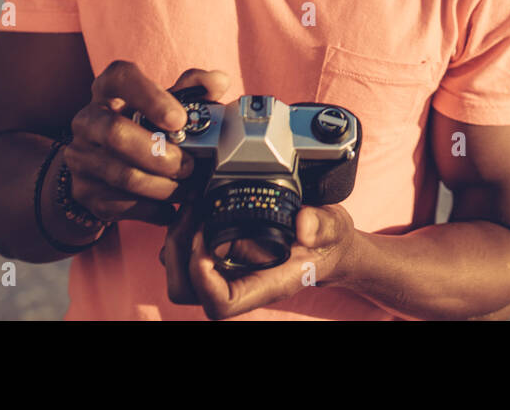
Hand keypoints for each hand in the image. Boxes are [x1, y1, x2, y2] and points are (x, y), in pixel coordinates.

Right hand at [63, 62, 231, 225]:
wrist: (103, 163)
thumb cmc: (144, 124)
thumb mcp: (166, 102)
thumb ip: (194, 88)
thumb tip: (218, 81)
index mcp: (110, 88)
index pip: (122, 78)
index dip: (152, 98)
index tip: (180, 120)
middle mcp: (88, 119)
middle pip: (116, 133)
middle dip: (160, 154)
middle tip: (189, 165)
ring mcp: (81, 156)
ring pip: (123, 175)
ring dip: (164, 187)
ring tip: (187, 189)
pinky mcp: (84, 190)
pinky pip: (122, 205)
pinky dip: (154, 209)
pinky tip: (171, 207)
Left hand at [160, 200, 357, 319]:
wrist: (328, 245)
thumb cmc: (328, 242)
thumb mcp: (334, 228)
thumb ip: (323, 226)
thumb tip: (303, 226)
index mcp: (264, 285)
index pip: (221, 303)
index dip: (202, 278)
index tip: (204, 239)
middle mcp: (240, 283)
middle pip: (188, 291)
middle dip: (178, 253)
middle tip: (191, 213)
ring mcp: (227, 272)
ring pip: (180, 276)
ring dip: (175, 241)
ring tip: (192, 206)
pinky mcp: (220, 257)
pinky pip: (185, 256)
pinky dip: (182, 233)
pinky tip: (197, 207)